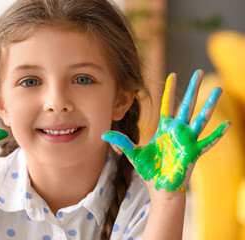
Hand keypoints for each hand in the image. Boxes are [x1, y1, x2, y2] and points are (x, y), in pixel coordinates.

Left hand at [102, 70, 229, 194]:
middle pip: (186, 105)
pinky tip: (227, 124)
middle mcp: (177, 131)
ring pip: (200, 118)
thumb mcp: (133, 153)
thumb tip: (104, 133)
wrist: (159, 188)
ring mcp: (187, 140)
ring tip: (218, 89)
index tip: (173, 74)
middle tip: (200, 71)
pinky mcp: (193, 153)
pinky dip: (218, 134)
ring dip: (209, 104)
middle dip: (192, 88)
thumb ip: (121, 142)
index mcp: (164, 128)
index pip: (167, 104)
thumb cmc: (149, 169)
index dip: (170, 89)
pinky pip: (208, 142)